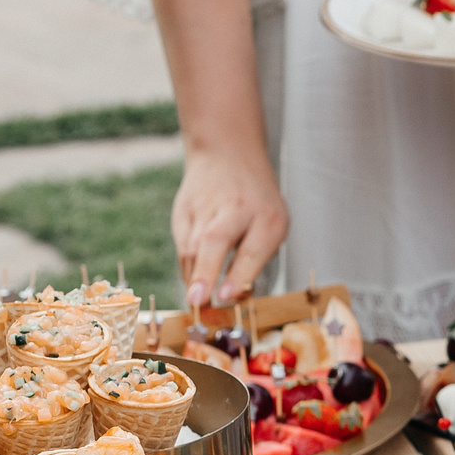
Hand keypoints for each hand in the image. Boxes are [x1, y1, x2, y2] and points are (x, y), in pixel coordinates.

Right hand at [172, 144, 288, 307]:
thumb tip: (234, 297)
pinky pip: (182, 244)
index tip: (227, 296)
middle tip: (198, 300)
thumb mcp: (272, 225)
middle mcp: (235, 208)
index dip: (239, 275)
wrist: (228, 154)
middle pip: (215, 241)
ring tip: (196, 300)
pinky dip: (187, 266)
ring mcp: (205, 207)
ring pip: (192, 246)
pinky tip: (193, 280)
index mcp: (268, 216)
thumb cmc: (257, 203)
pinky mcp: (182, 208)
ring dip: (193, 276)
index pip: (253, 249)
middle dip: (206, 272)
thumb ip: (256, 258)